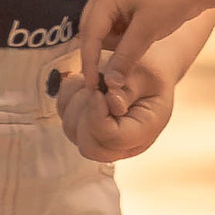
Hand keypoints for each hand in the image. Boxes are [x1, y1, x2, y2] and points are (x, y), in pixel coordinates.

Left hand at [54, 43, 178, 161]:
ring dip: (76, 100)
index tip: (98, 89)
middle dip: (85, 113)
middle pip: (89, 147)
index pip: (112, 139)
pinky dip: (68, 95)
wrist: (149, 67)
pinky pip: (64, 115)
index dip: (97, 115)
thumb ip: (127, 88)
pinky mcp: (85, 128)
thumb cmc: (150, 70)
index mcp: (144, 133)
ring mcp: (102, 139)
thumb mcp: (145, 73)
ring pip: (72, 130)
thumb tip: (110, 99)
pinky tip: (86, 82)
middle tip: (97, 86)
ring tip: (96, 80)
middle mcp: (123, 144)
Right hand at [76, 0, 214, 95]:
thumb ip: (125, 57)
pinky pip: (114, 26)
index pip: (89, 34)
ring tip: (139, 45)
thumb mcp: (147, 32)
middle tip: (109, 77)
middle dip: (99, 52)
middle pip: (91, 31)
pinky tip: (141, 38)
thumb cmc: (173, 2)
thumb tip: (110, 84)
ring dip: (114, 45)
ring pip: (103, 31)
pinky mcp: (125, 1)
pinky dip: (123, 38)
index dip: (89, 60)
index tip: (91, 84)